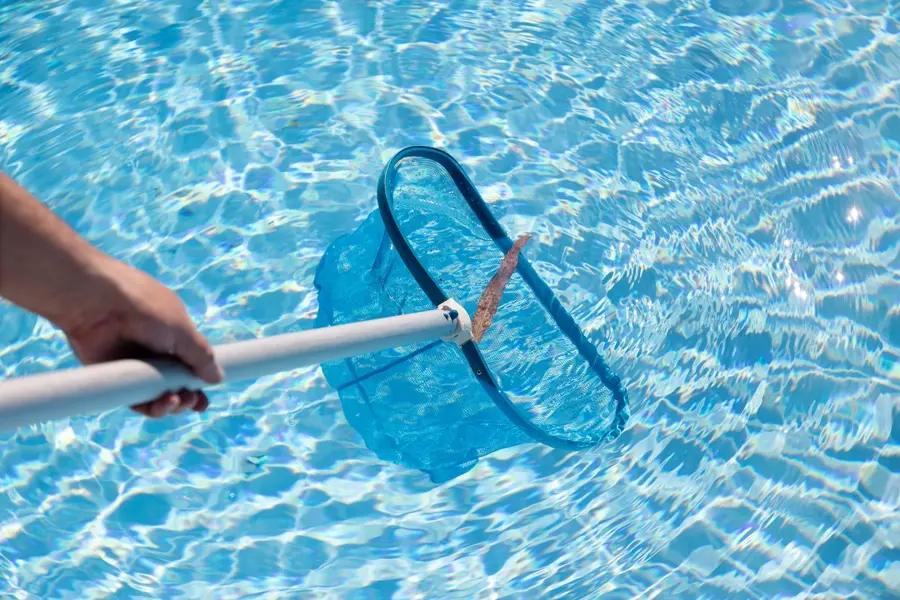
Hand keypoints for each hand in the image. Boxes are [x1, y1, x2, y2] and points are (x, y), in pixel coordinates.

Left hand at [59, 259, 223, 417]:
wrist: (99, 305)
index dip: (198, 383)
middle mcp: (154, 352)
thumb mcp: (182, 331)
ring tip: (176, 402)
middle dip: (187, 398)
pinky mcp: (115, 377)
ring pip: (156, 396)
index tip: (204, 399)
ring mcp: (134, 366)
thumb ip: (201, 356)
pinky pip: (135, 400)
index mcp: (173, 337)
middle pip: (175, 385)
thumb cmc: (144, 308)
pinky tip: (161, 404)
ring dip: (171, 405)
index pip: (190, 365)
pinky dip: (150, 407)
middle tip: (192, 402)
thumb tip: (217, 378)